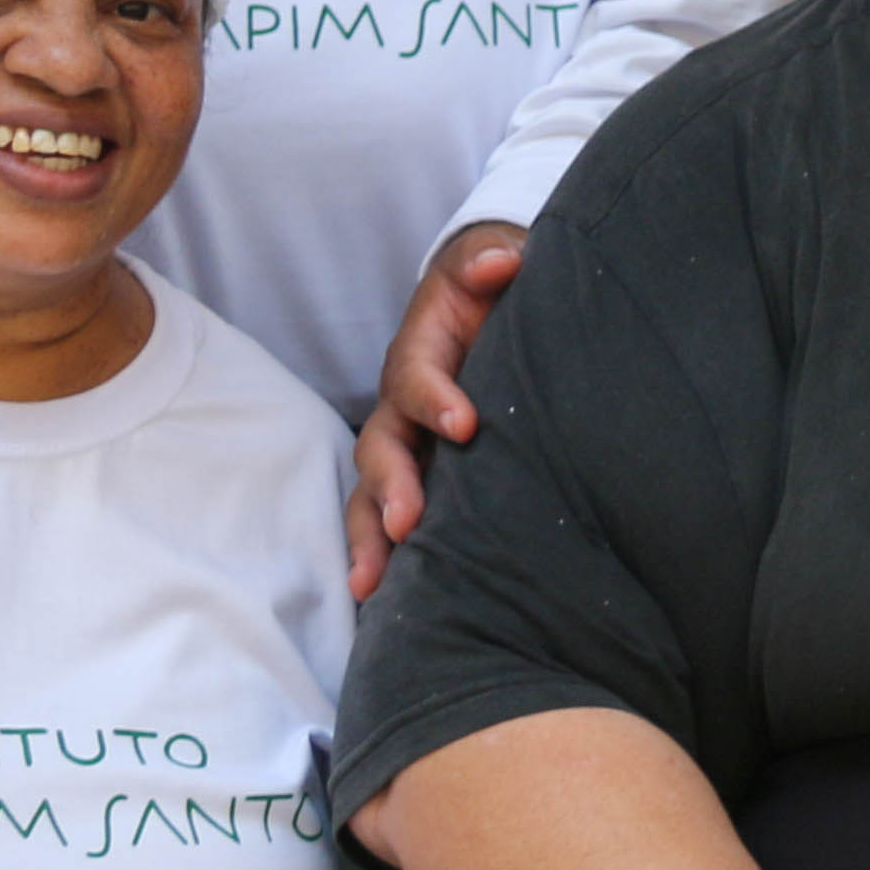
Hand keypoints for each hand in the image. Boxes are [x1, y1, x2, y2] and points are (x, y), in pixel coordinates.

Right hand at [344, 223, 525, 597]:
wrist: (488, 308)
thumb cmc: (491, 291)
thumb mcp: (490, 267)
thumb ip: (491, 264)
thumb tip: (501, 262)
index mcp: (420, 356)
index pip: (417, 378)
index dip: (435, 398)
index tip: (465, 424)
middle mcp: (401, 408)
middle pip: (380, 449)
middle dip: (389, 488)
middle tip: (405, 523)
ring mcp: (406, 449)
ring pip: (372, 496)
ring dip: (369, 539)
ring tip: (370, 586)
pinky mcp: (421, 481)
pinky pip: (393, 522)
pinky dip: (387, 559)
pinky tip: (389, 606)